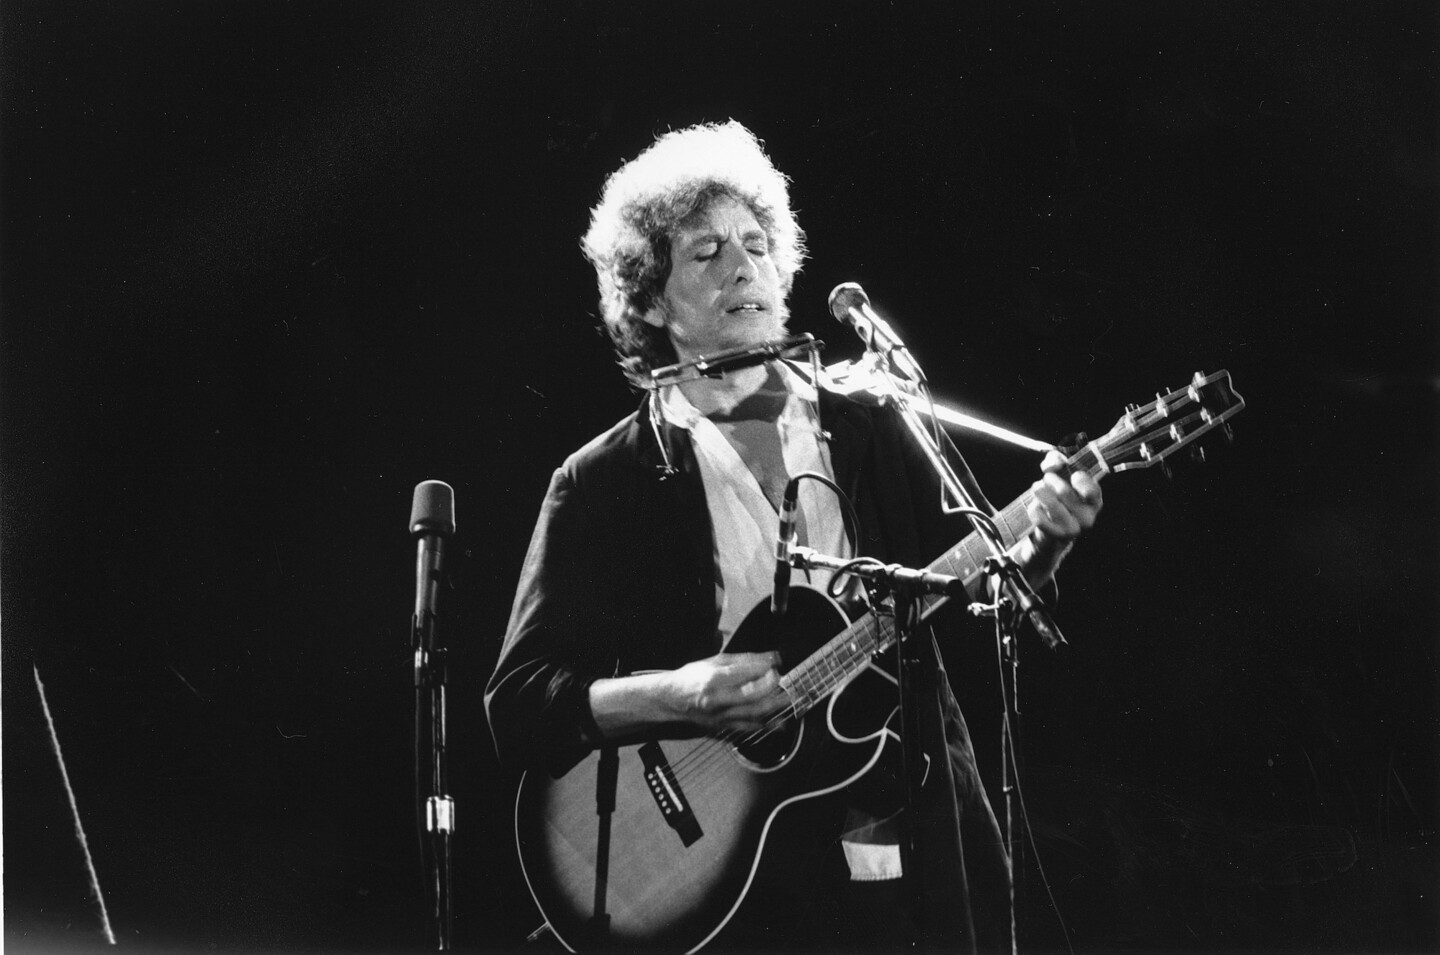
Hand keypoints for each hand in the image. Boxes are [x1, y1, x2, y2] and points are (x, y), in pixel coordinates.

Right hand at [664, 651, 788, 732]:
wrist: (672, 700)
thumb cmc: (691, 678)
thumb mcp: (714, 661)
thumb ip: (743, 660)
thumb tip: (769, 658)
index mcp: (713, 679)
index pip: (744, 673)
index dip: (764, 668)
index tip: (775, 662)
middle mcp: (717, 699)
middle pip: (751, 695)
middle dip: (771, 687)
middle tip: (781, 679)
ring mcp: (720, 716)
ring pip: (752, 714)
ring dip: (773, 706)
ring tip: (786, 698)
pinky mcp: (722, 727)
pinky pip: (748, 728)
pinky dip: (765, 725)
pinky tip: (778, 722)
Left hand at [1026, 450, 1102, 552]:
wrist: (1049, 530)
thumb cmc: (1057, 498)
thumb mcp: (1058, 475)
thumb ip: (1056, 461)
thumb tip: (1054, 463)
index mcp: (1094, 501)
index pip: (1092, 490)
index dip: (1081, 480)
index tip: (1073, 475)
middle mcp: (1088, 517)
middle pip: (1064, 491)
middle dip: (1050, 480)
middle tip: (1046, 479)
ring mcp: (1073, 529)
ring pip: (1051, 504)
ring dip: (1040, 492)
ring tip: (1038, 489)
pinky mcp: (1057, 536)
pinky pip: (1039, 517)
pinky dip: (1033, 508)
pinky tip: (1036, 507)